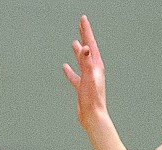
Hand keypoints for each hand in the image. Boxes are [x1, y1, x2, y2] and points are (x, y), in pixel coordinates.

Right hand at [63, 15, 107, 130]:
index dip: (86, 31)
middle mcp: (93, 70)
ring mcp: (88, 79)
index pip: (90, 44)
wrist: (93, 117)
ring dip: (78, 51)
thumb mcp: (89, 78)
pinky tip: (65, 67)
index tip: (83, 19)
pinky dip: (70, 71)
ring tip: (74, 43)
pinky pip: (76, 76)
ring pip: (82, 61)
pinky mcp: (83, 88)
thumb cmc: (92, 99)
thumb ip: (86, 62)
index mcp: (96, 66)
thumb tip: (85, 47)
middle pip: (88, 49)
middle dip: (84, 36)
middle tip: (81, 24)